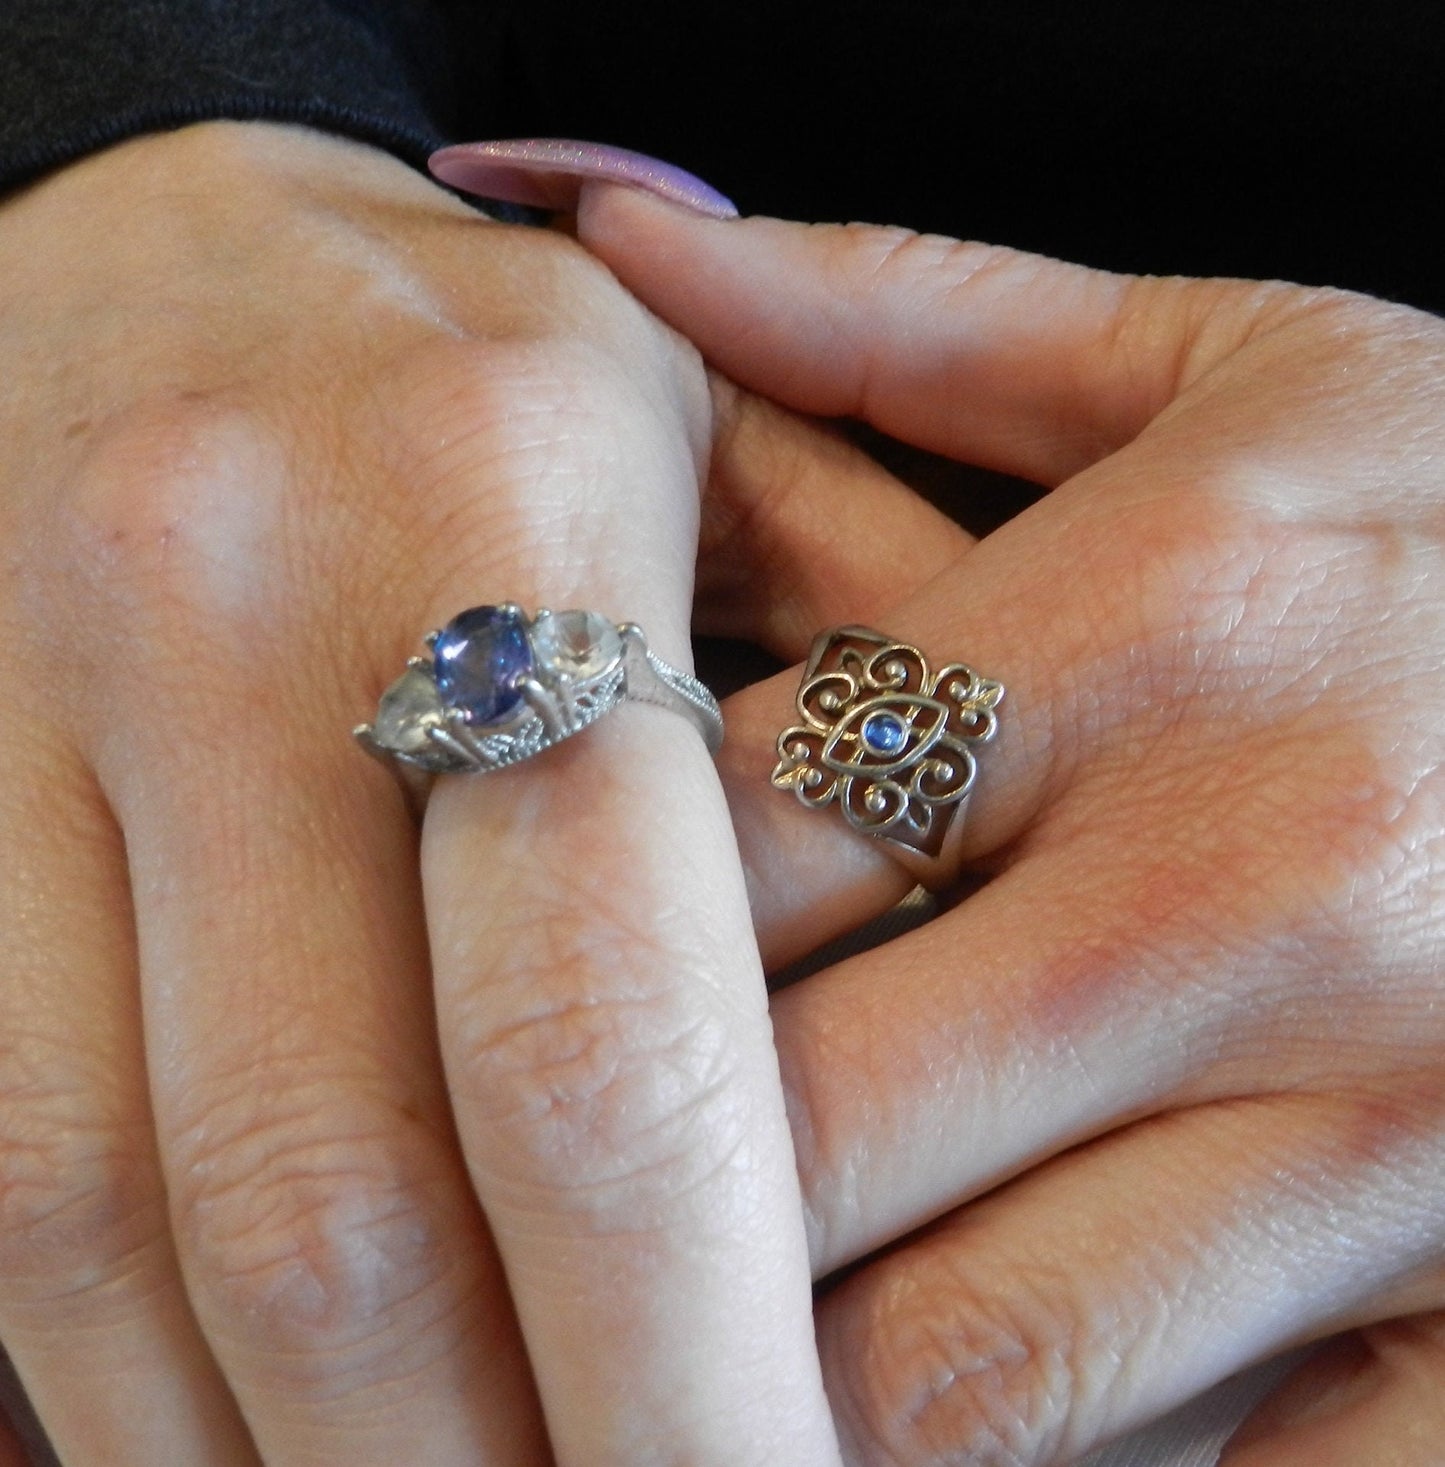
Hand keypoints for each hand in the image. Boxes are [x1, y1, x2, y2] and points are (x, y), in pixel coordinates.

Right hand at [0, 120, 878, 1465]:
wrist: (167, 247)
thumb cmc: (491, 361)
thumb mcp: (715, 447)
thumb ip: (860, 697)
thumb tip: (959, 1019)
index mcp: (495, 495)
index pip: (598, 1037)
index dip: (690, 1362)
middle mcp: (220, 598)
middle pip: (346, 1197)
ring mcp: (13, 699)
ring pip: (124, 1224)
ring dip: (297, 1465)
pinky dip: (126, 1370)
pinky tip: (268, 1438)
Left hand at [579, 190, 1444, 1462]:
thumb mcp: (1235, 372)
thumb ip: (909, 315)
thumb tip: (626, 234)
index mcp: (1152, 627)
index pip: (721, 837)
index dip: (553, 940)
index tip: (482, 980)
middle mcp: (1262, 882)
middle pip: (798, 1123)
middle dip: (632, 1197)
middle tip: (535, 1199)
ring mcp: (1393, 1124)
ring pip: (954, 1353)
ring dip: (777, 1369)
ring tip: (690, 1317)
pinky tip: (930, 1422)